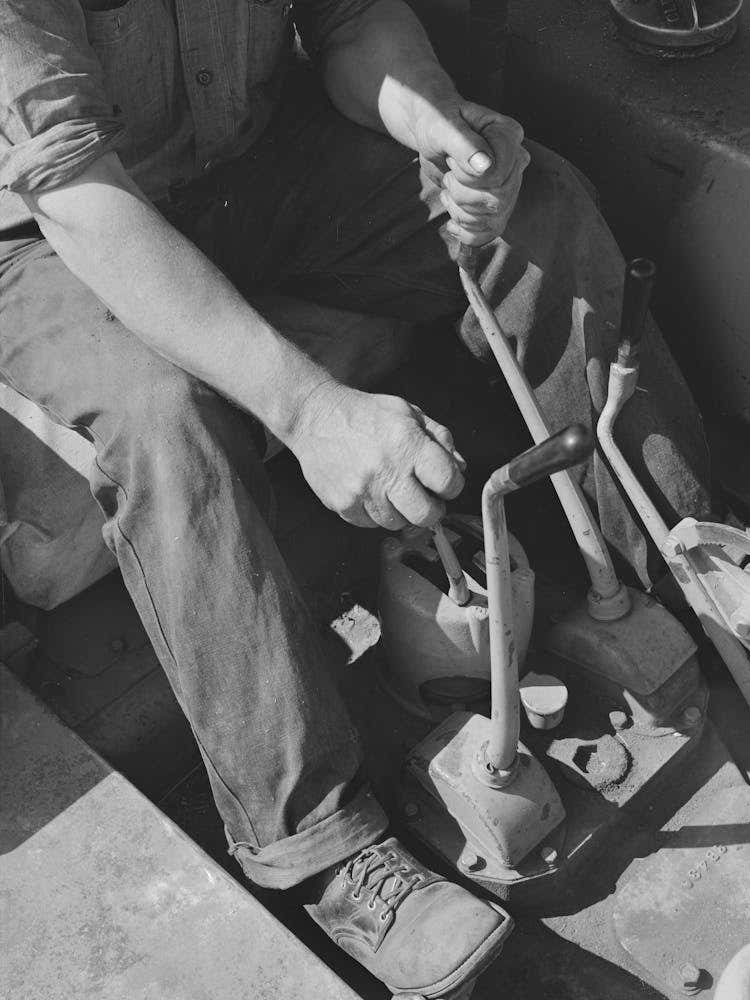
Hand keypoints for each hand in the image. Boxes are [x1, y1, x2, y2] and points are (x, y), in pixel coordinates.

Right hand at [287, 382, 464, 528]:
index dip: (452, 486)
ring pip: (398, 523)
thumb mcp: (408, 412)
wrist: (314, 417)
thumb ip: (439, 438)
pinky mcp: (343, 504)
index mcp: (407, 444)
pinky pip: (371, 524)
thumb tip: (459, 467)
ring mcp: (363, 491)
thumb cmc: (362, 414)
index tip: (445, 484)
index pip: (448, 483)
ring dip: (402, 511)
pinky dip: (376, 513)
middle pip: (426, 514)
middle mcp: (386, 470)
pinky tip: (371, 491)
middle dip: (432, 509)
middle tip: (426, 498)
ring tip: (392, 489)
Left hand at [414, 96, 529, 246]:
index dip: (469, 177)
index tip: (452, 161)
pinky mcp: (496, 206)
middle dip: (462, 195)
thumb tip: (486, 166)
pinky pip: (489, 234)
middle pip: (498, 200)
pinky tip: (452, 221)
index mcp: (509, 135)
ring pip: (492, 220)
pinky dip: (466, 233)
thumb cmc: (437, 123)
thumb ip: (464, 144)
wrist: (433, 135)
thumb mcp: (443, 128)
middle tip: (449, 176)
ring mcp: (509, 186)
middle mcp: (516, 162)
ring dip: (459, 212)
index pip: (499, 174)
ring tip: (450, 188)